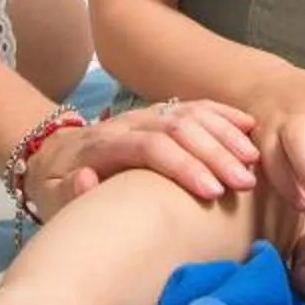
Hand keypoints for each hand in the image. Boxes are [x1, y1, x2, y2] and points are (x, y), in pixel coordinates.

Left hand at [28, 98, 259, 216]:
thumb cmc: (56, 187)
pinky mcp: (157, 114)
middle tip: (244, 183)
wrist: (50, 155)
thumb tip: (87, 180)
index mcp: (102, 145)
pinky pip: (194, 106)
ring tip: (253, 160)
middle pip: (177, 128)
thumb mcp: (51, 197)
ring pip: (189, 113)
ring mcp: (144, 114)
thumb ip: (70, 192)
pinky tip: (249, 127)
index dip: (182, 166)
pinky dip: (222, 114)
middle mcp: (127, 123)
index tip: (212, 193)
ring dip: (224, 134)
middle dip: (214, 154)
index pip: (149, 147)